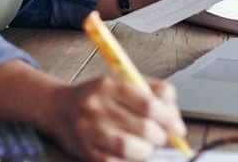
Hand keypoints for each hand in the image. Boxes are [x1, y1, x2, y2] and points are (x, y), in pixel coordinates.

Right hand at [41, 75, 185, 161]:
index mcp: (110, 86)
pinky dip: (131, 160)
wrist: (60, 109)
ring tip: (145, 145)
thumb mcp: (124, 82)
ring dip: (147, 150)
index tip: (176, 127)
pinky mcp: (87, 152)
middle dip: (160, 137)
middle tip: (160, 136)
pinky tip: (130, 153)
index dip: (169, 119)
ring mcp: (90, 131)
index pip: (150, 105)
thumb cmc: (98, 97)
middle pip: (144, 128)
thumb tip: (177, 121)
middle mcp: (98, 107)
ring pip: (132, 149)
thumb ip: (154, 92)